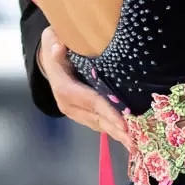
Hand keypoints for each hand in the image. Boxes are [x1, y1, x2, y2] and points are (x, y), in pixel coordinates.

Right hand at [38, 24, 129, 145]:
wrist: (48, 61)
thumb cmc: (55, 47)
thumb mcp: (52, 40)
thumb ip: (55, 45)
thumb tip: (59, 48)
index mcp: (65, 89)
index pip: (91, 101)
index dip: (108, 112)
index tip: (124, 123)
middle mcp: (69, 105)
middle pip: (97, 119)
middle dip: (117, 131)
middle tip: (136, 142)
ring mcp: (75, 112)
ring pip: (99, 125)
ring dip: (118, 135)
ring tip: (136, 144)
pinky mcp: (81, 115)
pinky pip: (99, 124)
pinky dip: (114, 131)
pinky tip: (128, 138)